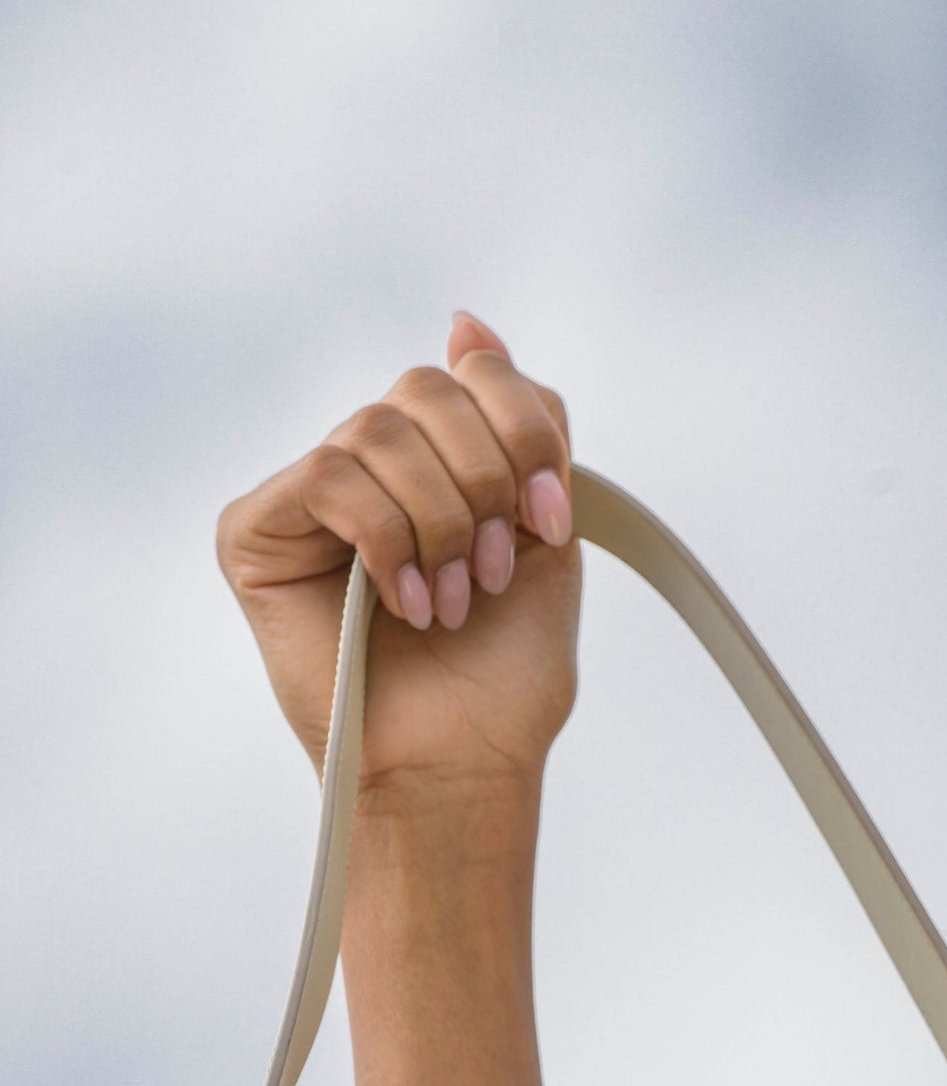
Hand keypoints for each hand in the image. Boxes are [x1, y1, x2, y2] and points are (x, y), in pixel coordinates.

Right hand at [217, 312, 581, 804]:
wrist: (462, 764)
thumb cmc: (502, 674)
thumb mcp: (543, 532)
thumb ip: (522, 427)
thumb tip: (466, 322)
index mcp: (434, 460)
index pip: (474, 374)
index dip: (523, 434)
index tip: (553, 521)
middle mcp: (365, 467)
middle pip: (426, 389)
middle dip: (483, 480)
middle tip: (496, 571)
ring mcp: (305, 498)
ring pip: (379, 430)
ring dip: (440, 521)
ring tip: (454, 600)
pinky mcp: (254, 531)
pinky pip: (331, 477)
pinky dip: (387, 540)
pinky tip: (407, 602)